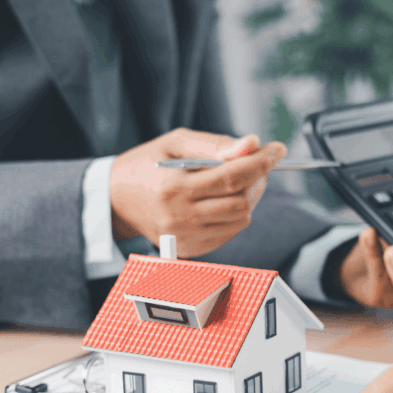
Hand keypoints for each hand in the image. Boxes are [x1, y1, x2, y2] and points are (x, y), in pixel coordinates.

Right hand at [109, 129, 282, 257]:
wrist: (115, 200)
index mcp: (174, 187)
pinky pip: (230, 232)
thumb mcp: (175, 143)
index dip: (261, 162)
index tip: (277, 149)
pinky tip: (226, 198)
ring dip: (250, 197)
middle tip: (259, 163)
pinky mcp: (191, 249)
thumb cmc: (146, 165)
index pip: (232, 177)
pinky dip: (237, 213)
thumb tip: (251, 144)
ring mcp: (186, 237)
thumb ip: (215, 143)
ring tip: (241, 179)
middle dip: (259, 179)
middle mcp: (180, 217)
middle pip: (241, 201)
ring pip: (241, 218)